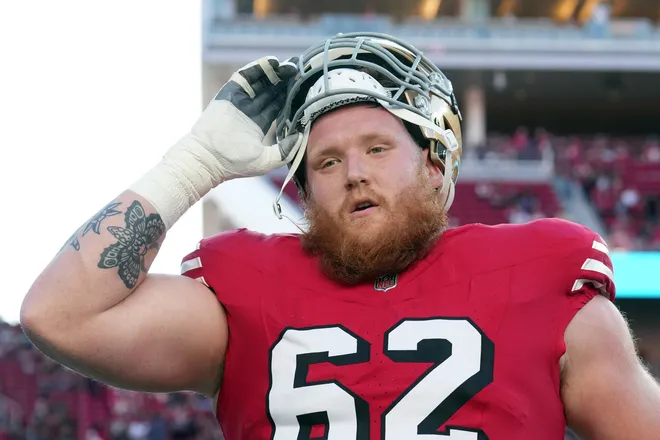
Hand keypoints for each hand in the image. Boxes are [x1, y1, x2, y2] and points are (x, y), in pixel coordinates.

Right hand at [186, 56, 301, 180]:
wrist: (208, 158)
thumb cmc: (234, 163)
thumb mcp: (267, 160)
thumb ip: (285, 150)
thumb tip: (302, 136)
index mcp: (258, 125)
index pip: (278, 106)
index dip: (291, 97)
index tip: (305, 88)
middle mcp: (249, 111)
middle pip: (271, 91)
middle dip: (285, 81)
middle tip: (301, 70)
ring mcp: (239, 101)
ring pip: (261, 82)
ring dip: (276, 72)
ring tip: (291, 65)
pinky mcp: (229, 92)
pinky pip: (245, 76)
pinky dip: (258, 68)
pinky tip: (273, 62)